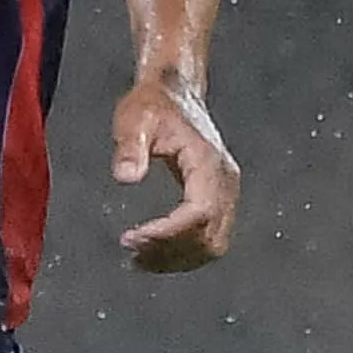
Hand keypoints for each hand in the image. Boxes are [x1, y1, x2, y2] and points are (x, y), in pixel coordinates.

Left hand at [111, 77, 239, 271]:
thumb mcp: (135, 119)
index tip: (135, 238)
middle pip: (209, 236)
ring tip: (139, 259)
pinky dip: (183, 253)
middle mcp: (224, 181)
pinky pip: (209, 238)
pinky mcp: (218, 200)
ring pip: (212, 245)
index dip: (169, 232)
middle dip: (170, 251)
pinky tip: (154, 254)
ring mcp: (225, 193)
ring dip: (177, 259)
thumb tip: (127, 176)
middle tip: (132, 251)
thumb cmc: (155, 105)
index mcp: (208, 162)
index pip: (199, 212)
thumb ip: (130, 147)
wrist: (174, 94)